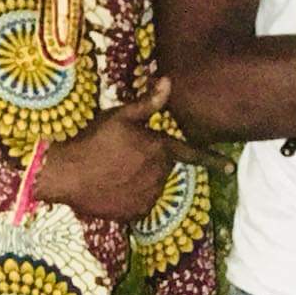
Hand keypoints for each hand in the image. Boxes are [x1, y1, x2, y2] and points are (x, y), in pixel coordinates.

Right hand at [34, 78, 229, 222]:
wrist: (66, 174)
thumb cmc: (92, 140)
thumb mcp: (119, 116)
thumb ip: (148, 103)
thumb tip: (169, 81)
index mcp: (160, 149)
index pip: (192, 154)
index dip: (212, 160)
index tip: (230, 168)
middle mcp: (160, 175)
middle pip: (162, 168)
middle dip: (148, 161)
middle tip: (120, 155)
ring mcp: (148, 196)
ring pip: (150, 186)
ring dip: (138, 179)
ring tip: (111, 171)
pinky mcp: (134, 213)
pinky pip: (137, 204)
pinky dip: (128, 197)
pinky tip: (110, 187)